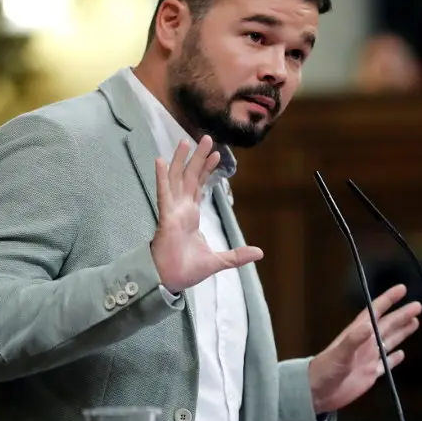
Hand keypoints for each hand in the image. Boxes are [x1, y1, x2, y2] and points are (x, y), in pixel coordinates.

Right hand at [151, 135, 263, 292]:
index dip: (207, 170)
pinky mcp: (165, 218)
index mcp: (191, 216)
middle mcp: (181, 209)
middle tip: (207, 138)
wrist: (171, 282)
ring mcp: (172, 211)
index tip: (217, 155)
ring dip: (181, 160)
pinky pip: (163, 194)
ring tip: (185, 141)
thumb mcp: (218, 261)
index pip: (199, 186)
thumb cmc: (187, 270)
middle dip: (198, 158)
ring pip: (176, 179)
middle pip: (190, 177)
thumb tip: (260, 252)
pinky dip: (162, 177)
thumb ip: (237, 255)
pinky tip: (161, 160)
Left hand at [307, 284, 421, 413]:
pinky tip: (402, 354)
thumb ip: (353, 340)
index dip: (388, 300)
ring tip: (415, 322)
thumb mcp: (338, 354)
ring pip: (389, 341)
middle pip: (387, 325)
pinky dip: (394, 359)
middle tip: (418, 306)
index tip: (401, 289)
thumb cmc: (324, 369)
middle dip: (402, 315)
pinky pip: (386, 364)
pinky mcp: (370, 374)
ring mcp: (369, 358)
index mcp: (357, 333)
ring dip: (402, 332)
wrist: (317, 393)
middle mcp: (365, 343)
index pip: (375, 312)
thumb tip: (369, 325)